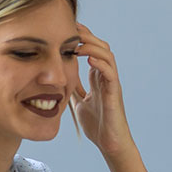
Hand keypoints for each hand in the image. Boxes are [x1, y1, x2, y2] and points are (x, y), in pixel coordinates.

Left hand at [70, 24, 132, 155]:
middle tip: (70, 28)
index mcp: (97, 77)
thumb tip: (56, 79)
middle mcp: (106, 77)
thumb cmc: (97, 124)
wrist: (110, 143)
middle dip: (87, 36)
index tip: (66, 29)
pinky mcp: (114, 93)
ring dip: (93, 46)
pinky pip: (110, 73)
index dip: (81, 38)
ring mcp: (111, 83)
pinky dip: (101, 63)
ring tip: (78, 42)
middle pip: (101, 47)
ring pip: (107, 56)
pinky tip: (89, 58)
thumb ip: (71, 89)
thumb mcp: (78, 102)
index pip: (91, 50)